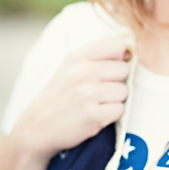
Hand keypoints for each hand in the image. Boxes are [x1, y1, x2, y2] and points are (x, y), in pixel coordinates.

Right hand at [12, 36, 130, 162]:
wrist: (39, 126)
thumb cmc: (60, 95)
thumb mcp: (70, 67)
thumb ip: (97, 57)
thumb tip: (130, 54)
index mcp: (78, 56)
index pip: (117, 44)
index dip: (120, 56)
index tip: (111, 67)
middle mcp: (83, 72)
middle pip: (123, 69)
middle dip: (116, 81)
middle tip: (98, 91)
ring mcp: (88, 93)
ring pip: (124, 91)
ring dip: (114, 100)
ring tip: (95, 104)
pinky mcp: (93, 115)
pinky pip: (120, 110)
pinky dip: (111, 115)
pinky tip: (95, 115)